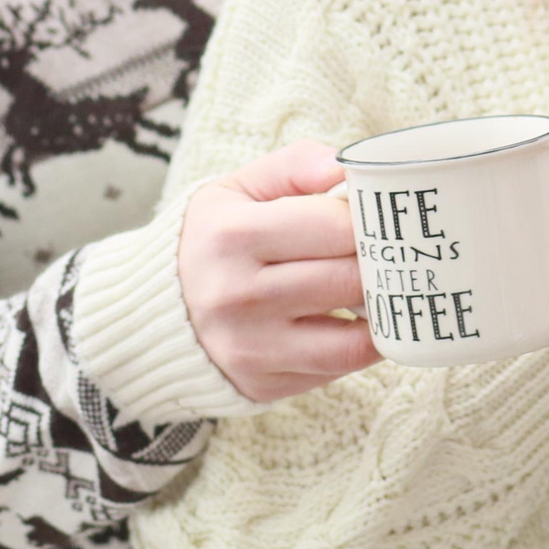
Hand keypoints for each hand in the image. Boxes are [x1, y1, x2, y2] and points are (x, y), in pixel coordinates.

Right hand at [178, 141, 379, 403]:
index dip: (372, 220)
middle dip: (384, 264)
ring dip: (382, 311)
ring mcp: (250, 347)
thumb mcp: (238, 189)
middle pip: (350, 279)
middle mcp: (238, 295)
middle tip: (397, 251)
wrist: (151, 313)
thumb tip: (344, 164)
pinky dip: (359, 345)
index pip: (337, 226)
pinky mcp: (262, 384)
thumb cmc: (212, 240)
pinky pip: (337, 368)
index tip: (382, 217)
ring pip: (354, 336)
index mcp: (233, 235)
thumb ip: (294, 166)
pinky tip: (359, 320)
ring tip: (385, 286)